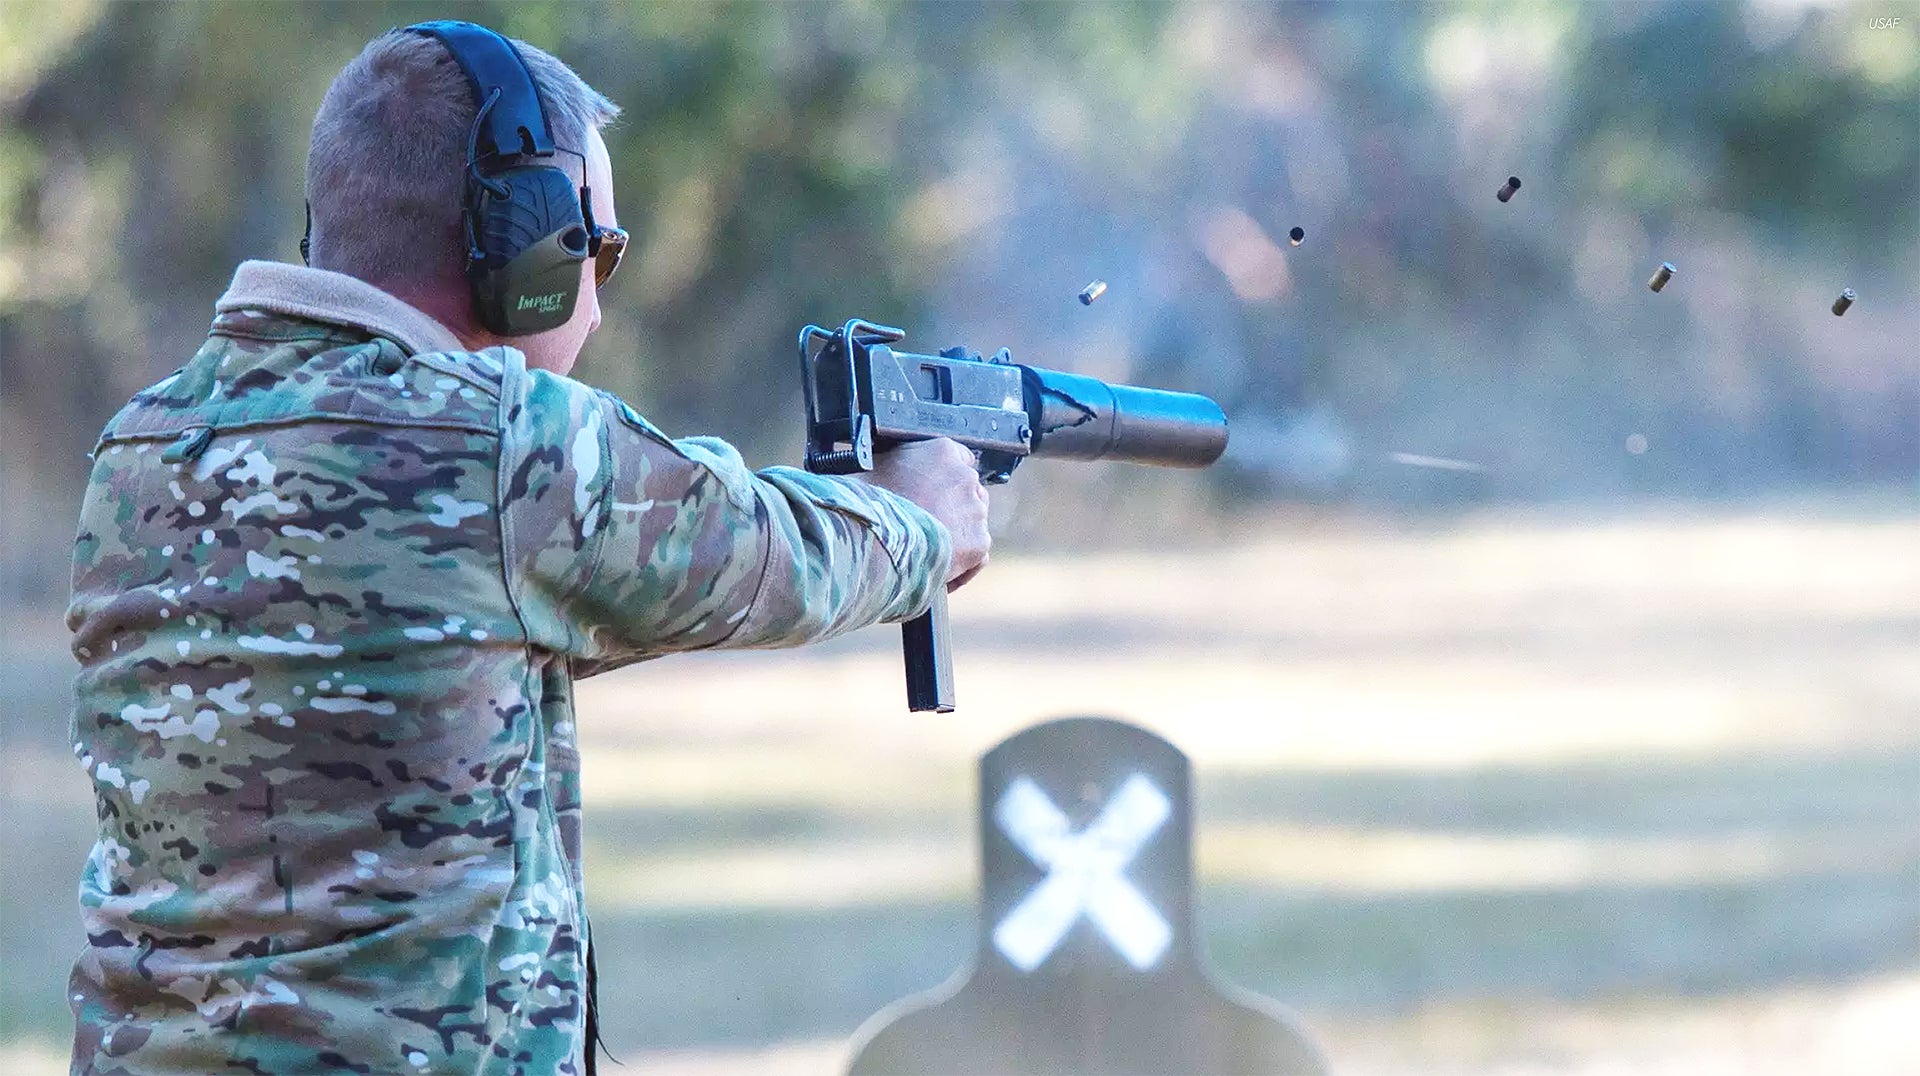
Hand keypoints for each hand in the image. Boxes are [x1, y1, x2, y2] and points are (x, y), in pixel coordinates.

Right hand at [853, 438, 990, 590]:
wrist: (873, 543)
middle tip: (925, 524)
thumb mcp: (868, 471)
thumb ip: (886, 467)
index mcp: (941, 452)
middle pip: (968, 491)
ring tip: (927, 552)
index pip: (957, 458)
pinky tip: (938, 573)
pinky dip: (962, 565)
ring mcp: (975, 511)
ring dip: (956, 535)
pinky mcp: (978, 544)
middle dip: (951, 506)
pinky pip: (977, 555)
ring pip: (973, 522)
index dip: (941, 478)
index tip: (929, 491)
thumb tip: (874, 475)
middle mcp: (964, 477)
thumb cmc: (864, 505)